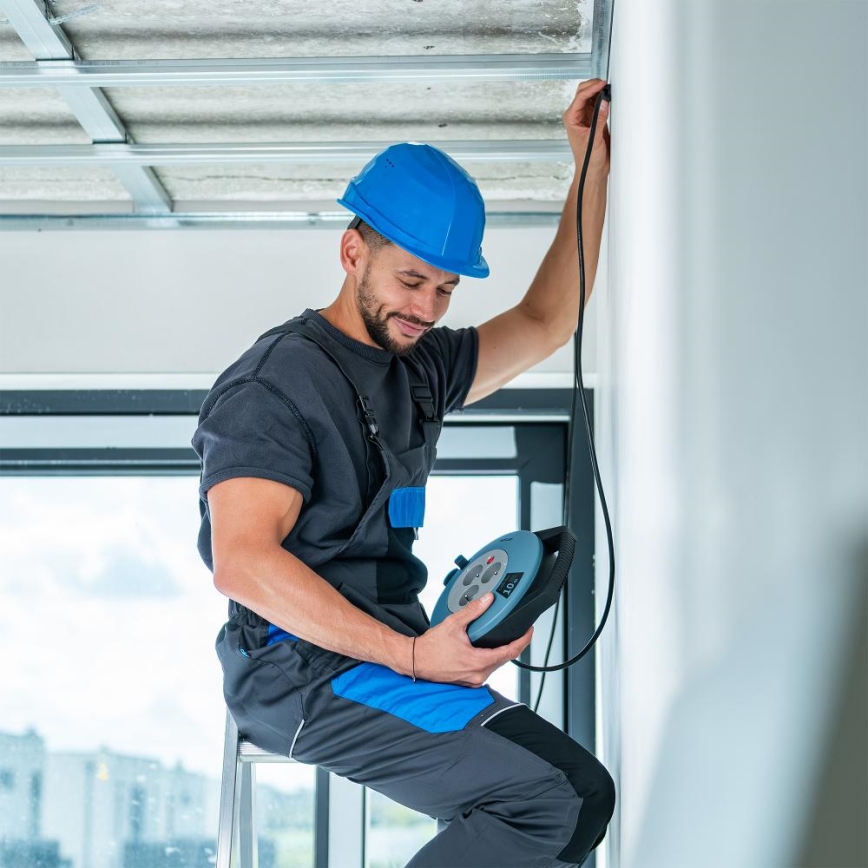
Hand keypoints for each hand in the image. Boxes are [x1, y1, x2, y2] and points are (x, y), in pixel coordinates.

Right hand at [413, 593, 532, 686]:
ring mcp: (474, 680)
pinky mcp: (469, 682)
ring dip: (502, 652)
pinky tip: (488, 649)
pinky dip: (491, 659)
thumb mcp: (453, 624)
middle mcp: (478, 675)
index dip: (523, 640)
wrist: (415, 660)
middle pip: (505, 659)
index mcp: (478, 662)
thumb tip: (488, 600)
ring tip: (505, 638)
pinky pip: (486, 669)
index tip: (529, 631)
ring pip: (496, 665)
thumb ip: (473, 611)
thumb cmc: (431, 647)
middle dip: (514, 645)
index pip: (510, 652)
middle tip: (519, 631)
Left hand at [563, 78, 610, 174]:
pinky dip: (604, 98)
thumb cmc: (588, 159)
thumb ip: (599, 121)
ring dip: (599, 90)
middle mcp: (576, 116)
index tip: (602, 84)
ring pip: (591, 95)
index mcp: (571, 119)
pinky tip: (609, 97)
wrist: (593, 169)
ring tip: (609, 89)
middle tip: (606, 84)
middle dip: (594, 86)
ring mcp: (585, 116)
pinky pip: (598, 103)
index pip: (580, 97)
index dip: (591, 88)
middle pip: (583, 92)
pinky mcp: (594, 118)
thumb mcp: (594, 140)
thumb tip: (604, 103)